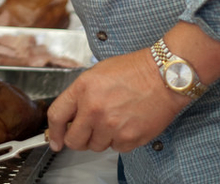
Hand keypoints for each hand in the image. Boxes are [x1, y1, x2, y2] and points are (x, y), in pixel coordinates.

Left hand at [46, 48, 189, 152]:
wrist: (165, 76)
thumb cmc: (134, 71)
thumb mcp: (96, 74)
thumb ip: (80, 95)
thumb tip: (70, 116)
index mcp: (83, 89)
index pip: (57, 116)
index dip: (54, 132)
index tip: (54, 140)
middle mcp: (94, 109)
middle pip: (74, 140)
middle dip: (78, 139)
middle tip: (87, 132)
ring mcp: (112, 125)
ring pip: (96, 146)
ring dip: (101, 138)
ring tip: (113, 121)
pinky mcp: (130, 137)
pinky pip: (117, 148)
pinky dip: (120, 140)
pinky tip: (127, 124)